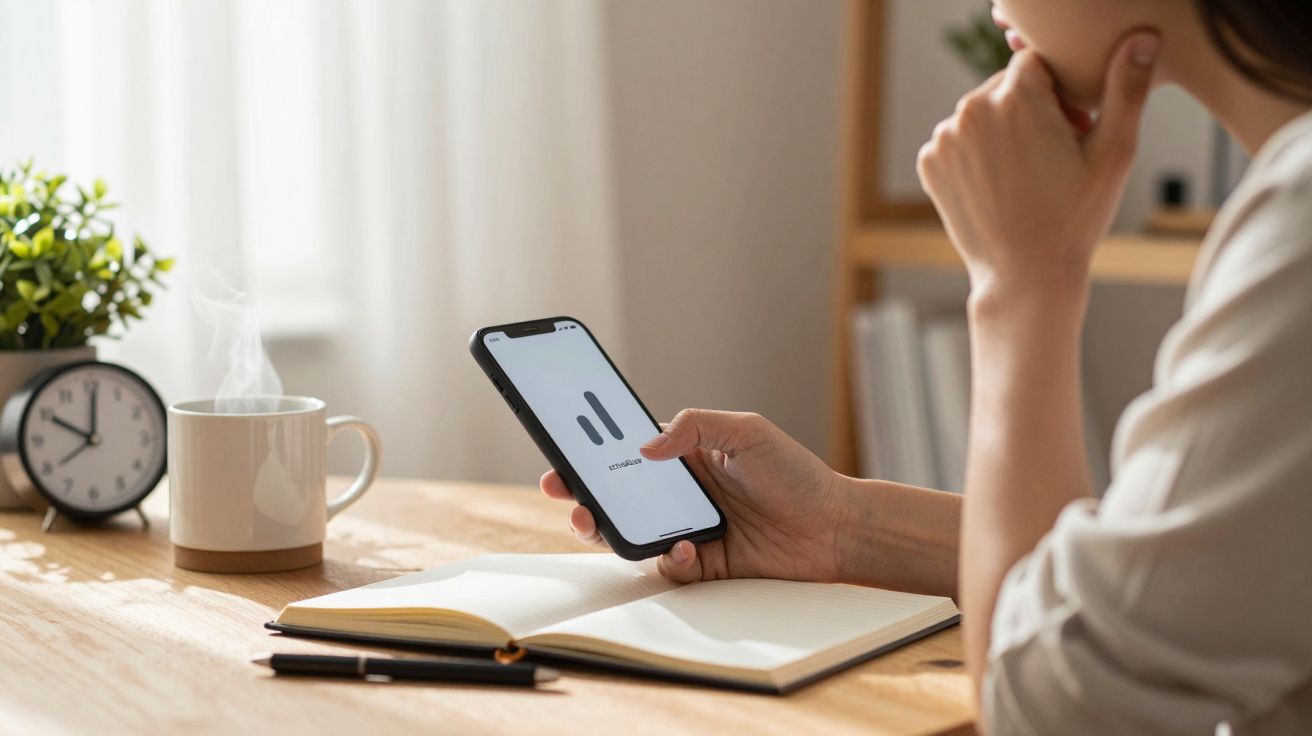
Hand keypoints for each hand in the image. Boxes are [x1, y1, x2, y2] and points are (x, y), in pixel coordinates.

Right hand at [541, 409, 851, 582]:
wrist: (834, 527)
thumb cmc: (796, 473)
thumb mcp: (747, 431)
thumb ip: (695, 426)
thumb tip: (646, 446)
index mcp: (686, 455)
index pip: (628, 450)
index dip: (593, 451)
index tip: (563, 451)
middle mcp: (681, 493)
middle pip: (618, 494)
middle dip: (583, 493)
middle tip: (564, 492)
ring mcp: (689, 528)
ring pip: (632, 533)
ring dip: (609, 528)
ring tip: (598, 522)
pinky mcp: (703, 563)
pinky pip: (668, 565)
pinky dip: (670, 558)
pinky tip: (688, 547)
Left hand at [916, 32, 1158, 297]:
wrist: (1024, 276)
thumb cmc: (1075, 217)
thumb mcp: (1113, 153)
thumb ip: (1127, 88)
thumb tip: (1142, 39)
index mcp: (1017, 95)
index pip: (1037, 62)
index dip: (1059, 92)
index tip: (1072, 128)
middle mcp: (972, 109)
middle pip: (1005, 87)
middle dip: (1030, 109)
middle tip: (1054, 153)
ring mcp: (945, 137)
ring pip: (980, 114)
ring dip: (1001, 131)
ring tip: (1027, 172)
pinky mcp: (930, 162)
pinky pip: (957, 141)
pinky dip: (975, 154)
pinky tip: (999, 184)